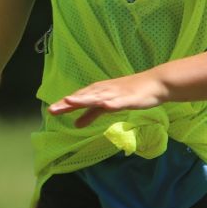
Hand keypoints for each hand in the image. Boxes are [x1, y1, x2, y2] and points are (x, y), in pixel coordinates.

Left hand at [48, 70, 166, 127]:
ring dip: (84, 99)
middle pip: (83, 96)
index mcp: (98, 91)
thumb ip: (92, 114)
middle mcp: (104, 90)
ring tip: (70, 101)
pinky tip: (103, 106)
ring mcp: (116, 93)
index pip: (78, 98)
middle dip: (68, 103)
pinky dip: (109, 103)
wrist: (155, 83)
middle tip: (52, 110)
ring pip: (97, 97)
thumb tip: (76, 124)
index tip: (51, 111)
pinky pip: (118, 101)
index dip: (64, 104)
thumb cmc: (131, 93)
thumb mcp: (108, 105)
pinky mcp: (128, 98)